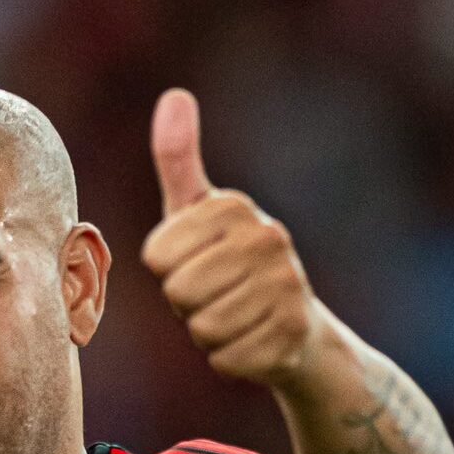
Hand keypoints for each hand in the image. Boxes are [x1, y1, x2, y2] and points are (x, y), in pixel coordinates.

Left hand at [141, 88, 324, 388]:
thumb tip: (174, 94)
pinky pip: (224, 359)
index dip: (168, 270)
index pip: (157, 255)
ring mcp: (287, 286)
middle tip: (215, 294)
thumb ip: (179, 159)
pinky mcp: (292, 335)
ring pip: (201, 327)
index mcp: (236, 207)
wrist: (296, 328)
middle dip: (186, 304)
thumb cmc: (231, 264)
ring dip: (207, 332)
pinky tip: (252, 341)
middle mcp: (270, 238)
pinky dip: (228, 359)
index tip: (196, 263)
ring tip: (234, 315)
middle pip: (178, 292)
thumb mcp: (200, 211)